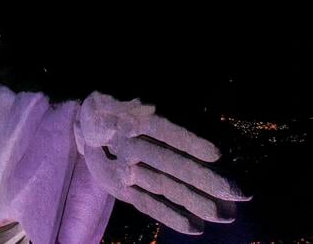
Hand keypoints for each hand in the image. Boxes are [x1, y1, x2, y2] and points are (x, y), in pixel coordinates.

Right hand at [75, 92, 249, 234]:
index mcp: (135, 116)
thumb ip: (168, 107)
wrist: (84, 120)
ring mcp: (123, 169)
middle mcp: (128, 143)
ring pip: (162, 185)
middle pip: (168, 162)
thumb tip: (208, 125)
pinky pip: (147, 204)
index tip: (217, 153)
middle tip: (240, 194)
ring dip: (194, 201)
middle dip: (205, 179)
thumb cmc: (123, 103)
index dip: (188, 141)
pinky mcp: (120, 188)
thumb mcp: (139, 96)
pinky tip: (195, 228)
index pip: (164, 130)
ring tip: (224, 215)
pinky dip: (170, 216)